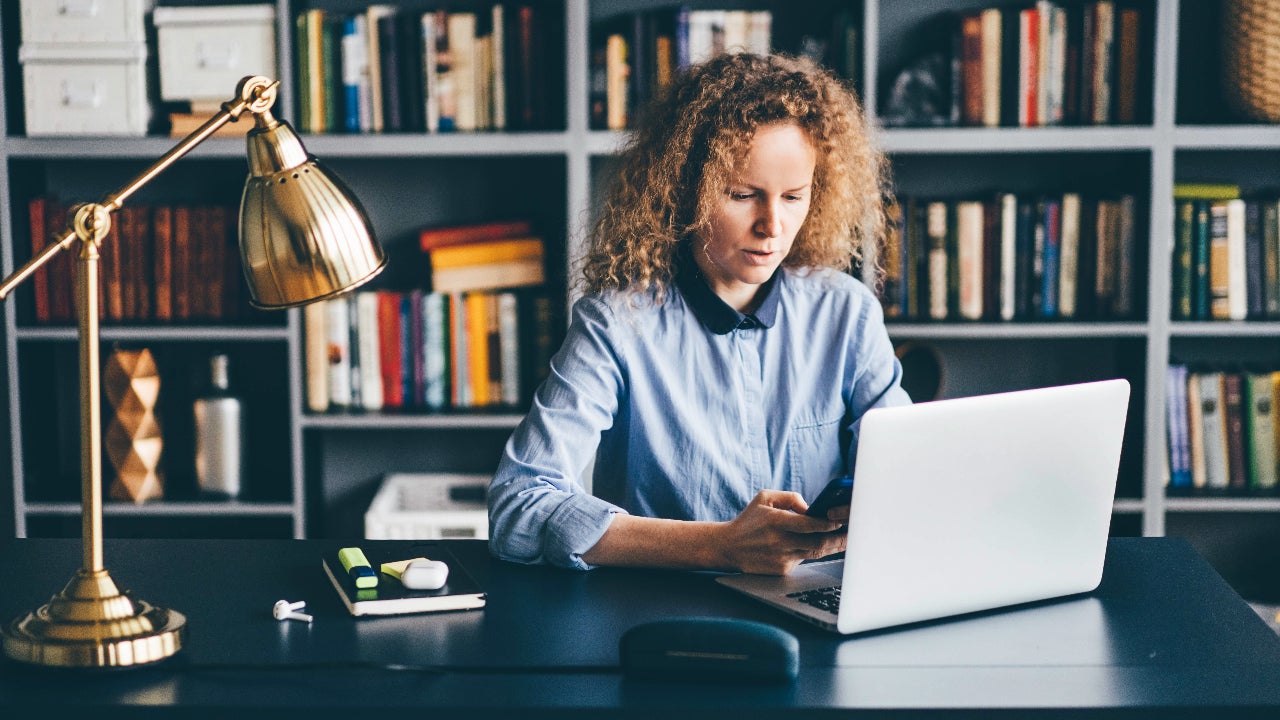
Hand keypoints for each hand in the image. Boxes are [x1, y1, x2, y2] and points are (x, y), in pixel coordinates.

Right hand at [713, 490, 846, 574]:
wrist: (728, 547)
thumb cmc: (749, 520)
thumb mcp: (765, 498)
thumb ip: (790, 498)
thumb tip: (811, 508)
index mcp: (775, 521)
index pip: (807, 524)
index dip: (827, 524)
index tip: (840, 521)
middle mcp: (779, 541)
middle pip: (816, 542)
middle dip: (837, 539)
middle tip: (853, 533)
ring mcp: (781, 558)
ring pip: (814, 553)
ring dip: (833, 547)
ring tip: (847, 540)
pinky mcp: (781, 570)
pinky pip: (803, 560)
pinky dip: (814, 552)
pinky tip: (827, 546)